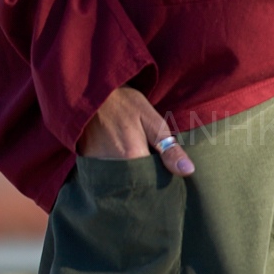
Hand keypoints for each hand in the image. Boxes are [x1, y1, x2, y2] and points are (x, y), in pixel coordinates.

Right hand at [78, 86, 194, 175]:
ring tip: (129, 152)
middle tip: (146, 154)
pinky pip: (104, 174)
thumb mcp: (151, 119)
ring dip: (128, 173)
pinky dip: (112, 168)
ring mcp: (95, 165)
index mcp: (132, 157)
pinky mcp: (85, 161)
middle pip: (135, 183)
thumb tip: (188, 172)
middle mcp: (112, 167)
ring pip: (120, 179)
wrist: (90, 90)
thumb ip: (168, 148)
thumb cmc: (123, 101)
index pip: (153, 182)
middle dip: (145, 177)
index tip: (163, 165)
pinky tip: (115, 151)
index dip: (160, 176)